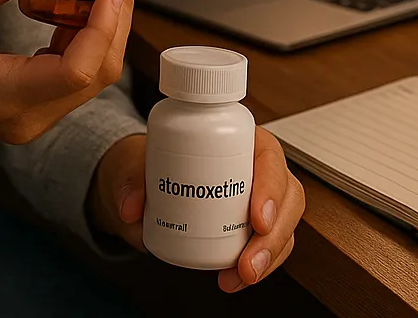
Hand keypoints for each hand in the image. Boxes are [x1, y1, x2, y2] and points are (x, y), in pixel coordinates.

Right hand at [0, 0, 137, 161]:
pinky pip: (83, 73)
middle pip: (98, 71)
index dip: (102, 26)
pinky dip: (94, 35)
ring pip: (97, 72)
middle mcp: (30, 116)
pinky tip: (93, 0)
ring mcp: (41, 117)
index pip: (75, 71)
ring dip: (111, 23)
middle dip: (118, 16)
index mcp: (3, 96)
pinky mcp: (45, 108)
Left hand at [89, 127, 305, 292]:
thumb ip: (130, 179)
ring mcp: (258, 197)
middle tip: (249, 262)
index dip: (271, 186)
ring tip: (241, 276)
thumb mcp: (136, 164)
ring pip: (284, 224)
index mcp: (237, 139)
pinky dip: (260, 265)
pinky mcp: (251, 225)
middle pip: (287, 195)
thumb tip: (131, 208)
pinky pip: (270, 244)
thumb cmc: (152, 164)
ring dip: (270, 255)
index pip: (268, 155)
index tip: (257, 217)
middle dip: (275, 234)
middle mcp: (255, 167)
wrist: (147, 188)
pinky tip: (235, 279)